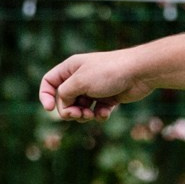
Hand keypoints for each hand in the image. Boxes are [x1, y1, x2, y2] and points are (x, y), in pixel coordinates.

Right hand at [37, 49, 157, 120]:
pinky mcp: (107, 97)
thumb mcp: (80, 82)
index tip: (50, 109)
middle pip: (64, 100)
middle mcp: (80, 78)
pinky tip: (105, 113)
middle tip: (78, 114)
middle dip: (69, 111)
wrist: (139, 72)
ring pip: (80, 108)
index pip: (49, 82)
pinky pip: (96, 111)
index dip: (45, 96)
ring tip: (92, 115)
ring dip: (84, 115)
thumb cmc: (108, 72)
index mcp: (71, 68)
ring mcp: (94, 88)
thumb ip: (64, 94)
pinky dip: (99, 115)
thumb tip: (63, 105)